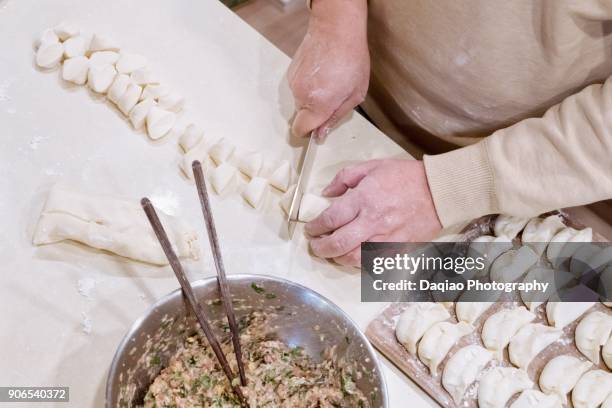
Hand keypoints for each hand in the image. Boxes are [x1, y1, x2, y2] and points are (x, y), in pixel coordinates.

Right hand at [287, 0, 369, 137]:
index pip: (301, 130)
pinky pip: (298, 87)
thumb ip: (336, 116)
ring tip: (328, 80)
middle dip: (315, 112)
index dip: (309, 132)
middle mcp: (301, 95)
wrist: (336, 29)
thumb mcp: (355, 93)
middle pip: (302, 116)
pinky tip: (321, 72)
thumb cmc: (351, 58)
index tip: (317, 129)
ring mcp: (293, 83)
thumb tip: (321, 133)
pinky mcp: (290, 72)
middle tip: (332, 97)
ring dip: (312, 97)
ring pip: (300, 101)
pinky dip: (308, 85)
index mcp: (319, 104)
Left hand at [305, 159, 442, 265]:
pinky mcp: (399, 249)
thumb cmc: (406, 176)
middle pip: (338, 244)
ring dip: (338, 259)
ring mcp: (387, 238)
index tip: (311, 229)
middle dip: (321, 248)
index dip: (315, 227)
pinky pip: (374, 264)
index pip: (330, 219)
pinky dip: (360, 264)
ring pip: (354, 259)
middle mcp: (373, 221)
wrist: (440, 191)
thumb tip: (326, 193)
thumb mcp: (372, 166)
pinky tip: (355, 257)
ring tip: (334, 253)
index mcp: (364, 199)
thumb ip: (345, 178)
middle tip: (316, 246)